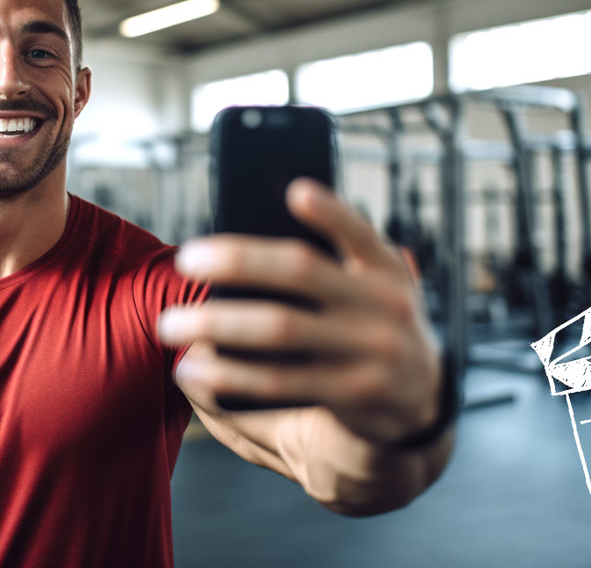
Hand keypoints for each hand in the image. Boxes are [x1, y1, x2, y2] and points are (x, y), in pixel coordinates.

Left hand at [157, 177, 443, 445]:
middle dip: (239, 262)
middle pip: (302, 272)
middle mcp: (385, 305)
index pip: (359, 233)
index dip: (331, 212)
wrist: (420, 401)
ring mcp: (372, 352)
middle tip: (185, 260)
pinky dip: (230, 376)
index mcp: (385, 268)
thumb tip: (246, 245)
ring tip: (170, 325)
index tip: (294, 190)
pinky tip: (192, 371)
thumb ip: (332, 263)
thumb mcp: (371, 288)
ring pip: (281, 330)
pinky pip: (280, 383)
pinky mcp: (353, 394)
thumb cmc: (369, 325)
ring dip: (217, 324)